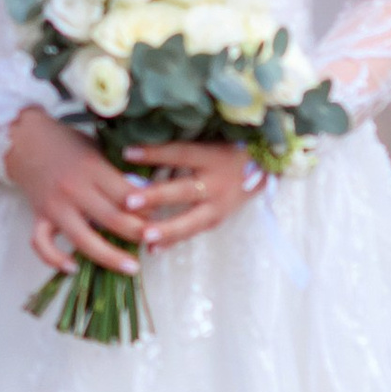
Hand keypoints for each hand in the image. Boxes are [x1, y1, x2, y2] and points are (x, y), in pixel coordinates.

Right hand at [3, 107, 148, 278]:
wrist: (25, 140)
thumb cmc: (68, 144)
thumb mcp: (97, 150)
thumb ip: (117, 174)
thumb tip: (146, 200)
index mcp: (92, 168)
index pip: (126, 194)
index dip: (147, 207)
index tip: (159, 215)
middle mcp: (73, 189)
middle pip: (112, 218)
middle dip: (138, 233)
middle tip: (155, 240)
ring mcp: (54, 206)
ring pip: (83, 239)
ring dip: (111, 257)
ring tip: (132, 268)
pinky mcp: (38, 217)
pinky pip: (43, 245)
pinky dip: (55, 259)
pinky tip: (73, 268)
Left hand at [120, 140, 255, 252]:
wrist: (263, 169)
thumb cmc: (226, 150)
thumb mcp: (209, 143)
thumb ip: (180, 149)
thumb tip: (137, 148)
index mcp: (211, 157)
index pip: (180, 153)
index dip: (155, 153)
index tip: (127, 153)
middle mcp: (216, 182)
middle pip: (184, 190)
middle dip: (156, 196)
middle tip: (130, 202)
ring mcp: (218, 205)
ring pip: (191, 220)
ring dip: (166, 230)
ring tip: (144, 236)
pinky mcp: (217, 221)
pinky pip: (192, 233)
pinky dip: (172, 241)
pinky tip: (152, 249)